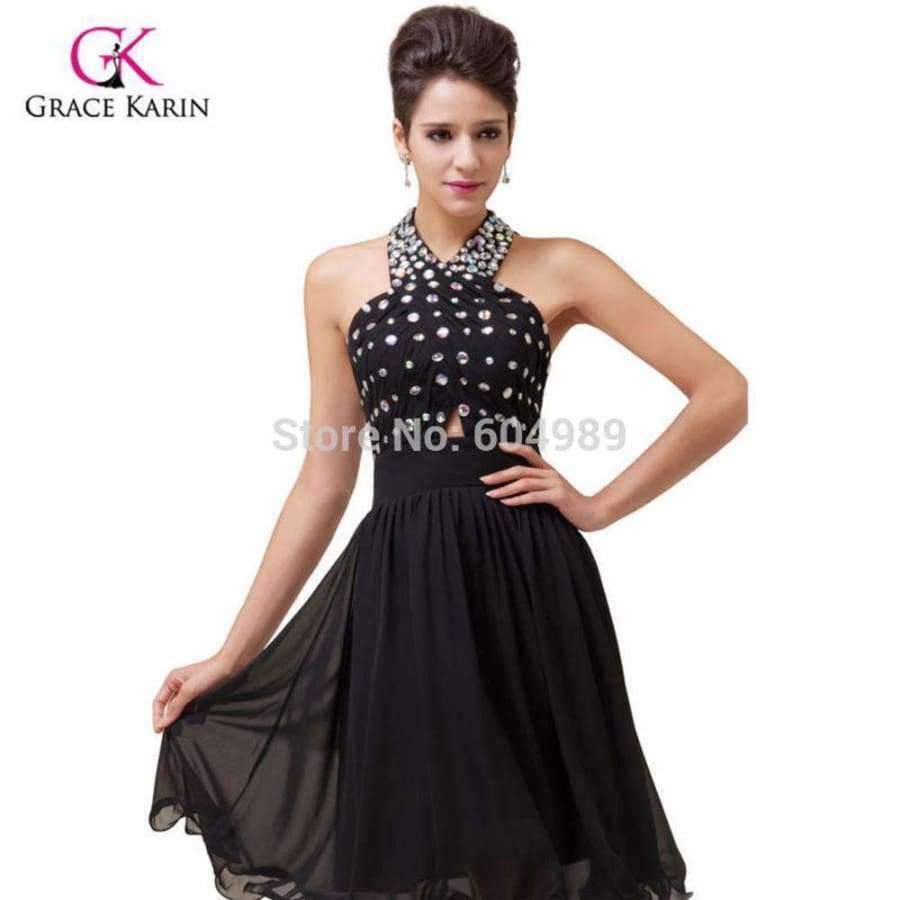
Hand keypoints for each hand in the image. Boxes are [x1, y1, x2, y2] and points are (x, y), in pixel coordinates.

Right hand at [152, 654, 233, 732]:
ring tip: (177, 729)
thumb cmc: (210, 672)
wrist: (229, 667)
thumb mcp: (189, 690)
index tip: (159, 730)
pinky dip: (185, 714)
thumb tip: (163, 722)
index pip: (158, 701)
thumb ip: (176, 706)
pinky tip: (188, 721)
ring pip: (177, 707)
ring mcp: (188, 688)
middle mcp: (178, 684)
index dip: (157, 716)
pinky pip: (187, 706)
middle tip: (166, 732)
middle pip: (166, 705)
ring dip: (175, 717)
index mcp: (171, 679)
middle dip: (165, 718)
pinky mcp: (198, 693)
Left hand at [480, 441, 611, 531]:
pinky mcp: (557, 496)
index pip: (530, 453)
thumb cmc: (569, 504)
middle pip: (520, 470)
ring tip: (490, 494)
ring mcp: (554, 484)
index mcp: (549, 470)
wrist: (591, 513)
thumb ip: (538, 487)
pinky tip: (506, 503)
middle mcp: (551, 474)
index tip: (499, 446)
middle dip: (499, 475)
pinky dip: (517, 499)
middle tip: (483, 480)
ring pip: (524, 483)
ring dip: (504, 489)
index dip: (515, 447)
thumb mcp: (553, 491)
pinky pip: (532, 497)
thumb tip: (515, 488)